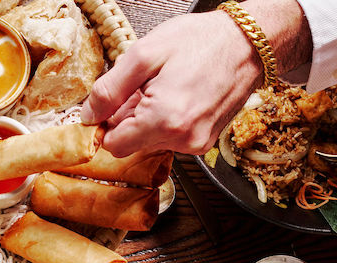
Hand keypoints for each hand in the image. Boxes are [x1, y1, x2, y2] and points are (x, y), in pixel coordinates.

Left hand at [81, 10, 262, 155]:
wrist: (248, 42)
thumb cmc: (202, 42)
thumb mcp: (144, 55)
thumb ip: (109, 89)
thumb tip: (88, 114)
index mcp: (164, 120)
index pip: (113, 145)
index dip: (105, 125)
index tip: (107, 107)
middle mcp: (182, 139)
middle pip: (131, 144)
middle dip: (128, 119)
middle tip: (141, 88)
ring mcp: (196, 143)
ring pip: (150, 141)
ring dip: (146, 119)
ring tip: (163, 88)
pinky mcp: (204, 141)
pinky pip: (170, 138)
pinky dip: (165, 121)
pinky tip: (176, 96)